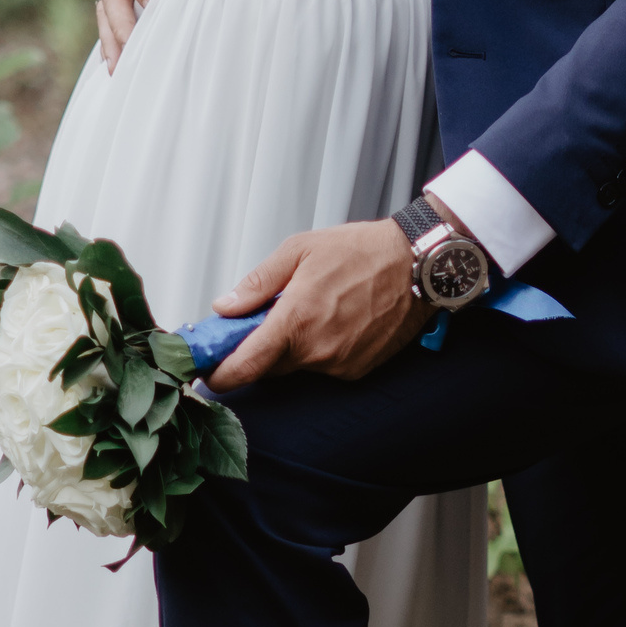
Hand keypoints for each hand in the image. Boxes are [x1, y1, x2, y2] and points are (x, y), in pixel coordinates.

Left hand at [206, 218, 425, 387]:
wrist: (416, 264)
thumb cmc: (361, 251)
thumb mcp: (299, 251)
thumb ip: (257, 283)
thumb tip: (225, 307)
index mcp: (296, 320)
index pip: (246, 365)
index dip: (221, 375)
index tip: (209, 374)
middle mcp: (318, 350)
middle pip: (269, 366)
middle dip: (261, 348)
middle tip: (267, 319)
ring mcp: (340, 364)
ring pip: (298, 365)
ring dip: (295, 346)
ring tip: (314, 308)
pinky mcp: (359, 370)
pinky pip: (325, 366)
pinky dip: (321, 349)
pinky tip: (337, 319)